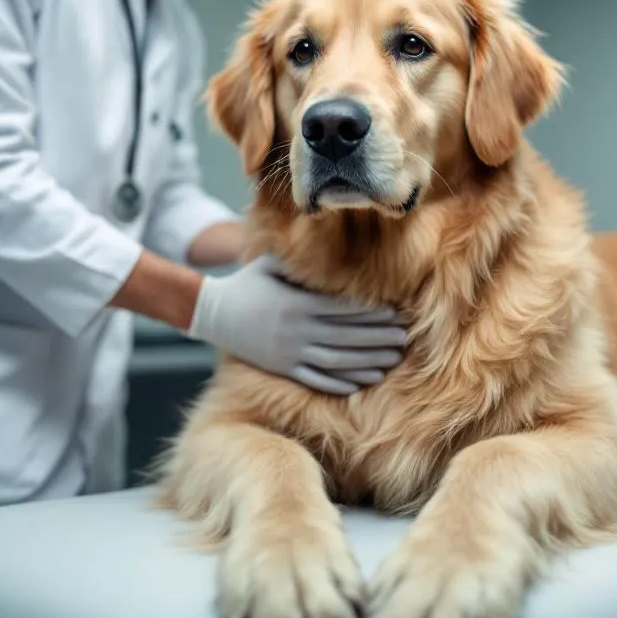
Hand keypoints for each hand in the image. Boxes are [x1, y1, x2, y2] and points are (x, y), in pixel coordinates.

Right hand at [186, 255, 406, 393]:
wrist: (213, 314)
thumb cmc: (247, 283)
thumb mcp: (269, 264)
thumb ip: (298, 258)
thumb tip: (326, 235)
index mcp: (296, 303)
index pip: (342, 310)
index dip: (372, 313)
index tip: (396, 313)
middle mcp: (295, 330)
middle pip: (346, 337)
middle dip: (378, 339)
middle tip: (404, 339)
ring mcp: (289, 353)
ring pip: (336, 361)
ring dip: (367, 362)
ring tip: (391, 360)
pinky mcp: (283, 369)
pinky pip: (317, 379)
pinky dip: (341, 382)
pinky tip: (363, 381)